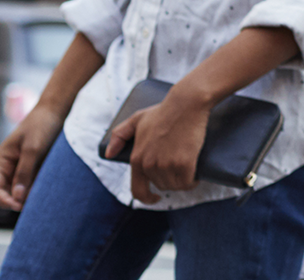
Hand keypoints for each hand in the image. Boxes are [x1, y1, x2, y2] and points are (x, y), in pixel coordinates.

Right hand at [0, 105, 64, 210]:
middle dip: (18, 200)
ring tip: (43, 194)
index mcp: (0, 161)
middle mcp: (8, 168)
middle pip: (7, 194)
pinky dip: (38, 189)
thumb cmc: (41, 125)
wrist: (55, 111)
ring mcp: (20, 170)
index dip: (5, 200)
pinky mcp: (34, 169)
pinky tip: (48, 188)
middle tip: (36, 201)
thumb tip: (17, 197)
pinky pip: (33, 185)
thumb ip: (24, 172)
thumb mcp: (33, 148)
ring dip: (30, 196)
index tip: (20, 205)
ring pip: (21, 192)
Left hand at [104, 88, 209, 203]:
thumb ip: (119, 136)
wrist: (186, 103)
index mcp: (136, 158)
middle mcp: (149, 165)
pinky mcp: (183, 164)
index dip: (146, 198)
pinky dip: (192, 181)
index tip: (154, 198)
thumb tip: (109, 154)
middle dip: (170, 180)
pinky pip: (188, 182)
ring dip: (182, 181)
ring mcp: (166, 165)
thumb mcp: (137, 119)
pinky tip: (195, 174)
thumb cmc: (163, 111)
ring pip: (175, 186)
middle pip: (161, 186)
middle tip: (178, 167)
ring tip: (187, 168)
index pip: (137, 190)